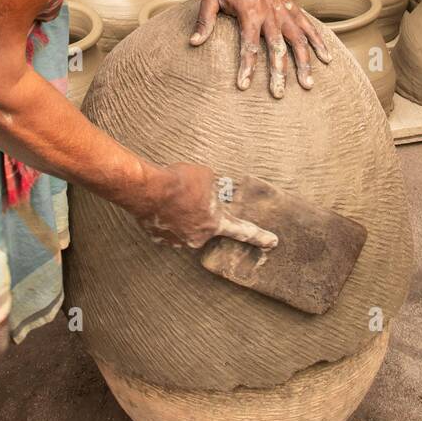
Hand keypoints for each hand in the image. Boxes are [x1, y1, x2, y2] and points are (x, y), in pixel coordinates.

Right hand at [132, 163, 278, 251]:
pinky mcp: (159, 239)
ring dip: (182, 216)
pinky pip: (167, 230)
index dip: (259, 237)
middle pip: (206, 227)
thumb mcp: (208, 177)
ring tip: (172, 198)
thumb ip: (214, 189)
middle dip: (200, 214)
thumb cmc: (180, 181)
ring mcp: (178, 241)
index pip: (243, 231)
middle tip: (189, 197)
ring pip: (185, 229)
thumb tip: (212, 190)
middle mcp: (198, 237)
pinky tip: (162, 206)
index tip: (272, 243)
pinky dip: (167, 220)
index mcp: (215, 223)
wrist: (149, 189)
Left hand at [189, 0, 330, 97]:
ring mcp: (284, 13)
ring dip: (304, 63)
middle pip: (277, 49)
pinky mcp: (293, 9)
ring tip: (308, 84)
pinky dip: (319, 42)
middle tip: (278, 94)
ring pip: (299, 41)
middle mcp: (270, 16)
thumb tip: (193, 43)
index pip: (249, 46)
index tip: (244, 85)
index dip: (246, 66)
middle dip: (278, 73)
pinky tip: (327, 59)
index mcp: (250, 15)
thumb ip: (204, 21)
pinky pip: (309, 27)